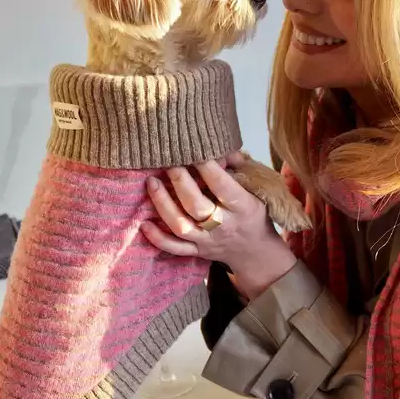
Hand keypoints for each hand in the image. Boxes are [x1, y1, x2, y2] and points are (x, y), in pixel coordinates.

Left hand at [142, 159, 296, 299]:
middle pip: (197, 206)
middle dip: (181, 183)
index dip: (207, 168)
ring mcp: (208, 240)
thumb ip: (238, 167)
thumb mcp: (255, 190)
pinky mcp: (197, 251)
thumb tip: (221, 146)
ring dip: (163, 205)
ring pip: (181, 226)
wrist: (255, 252)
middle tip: (169, 163)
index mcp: (242, 207)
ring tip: (151, 183)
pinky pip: (175, 248)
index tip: (193, 149)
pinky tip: (144, 224)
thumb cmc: (254, 214)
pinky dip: (158, 239)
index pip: (222, 186)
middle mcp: (224, 225)